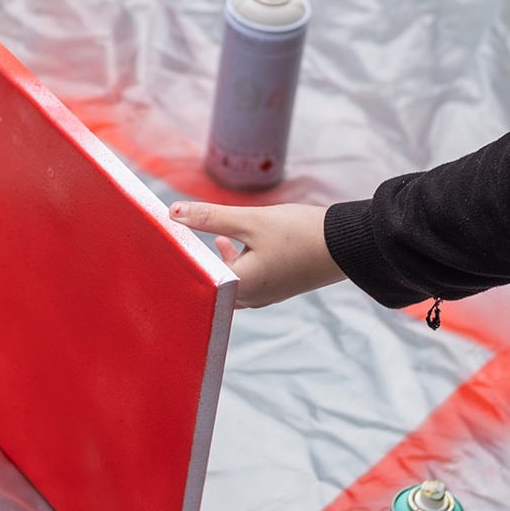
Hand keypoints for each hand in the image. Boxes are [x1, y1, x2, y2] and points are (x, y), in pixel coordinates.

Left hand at [171, 201, 345, 307]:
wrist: (349, 244)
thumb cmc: (300, 233)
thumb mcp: (251, 221)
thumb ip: (211, 218)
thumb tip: (172, 212)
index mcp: (240, 286)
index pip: (197, 280)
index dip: (178, 265)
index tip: (160, 251)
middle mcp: (251, 297)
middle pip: (211, 287)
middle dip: (196, 267)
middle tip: (178, 248)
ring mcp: (267, 294)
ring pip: (229, 283)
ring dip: (217, 263)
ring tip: (211, 239)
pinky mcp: (279, 286)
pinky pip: (246, 281)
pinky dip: (234, 265)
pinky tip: (235, 242)